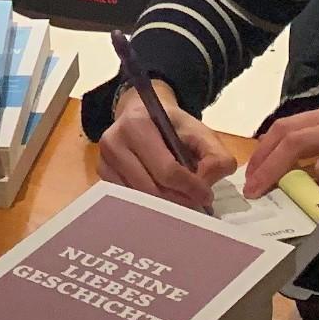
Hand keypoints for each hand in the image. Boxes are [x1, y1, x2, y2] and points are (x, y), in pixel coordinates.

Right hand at [98, 79, 235, 212]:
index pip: (167, 170)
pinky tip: (162, 199)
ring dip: (165, 206)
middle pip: (152, 189)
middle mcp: (114, 142)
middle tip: (196, 205)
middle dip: (179, 201)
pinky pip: (128, 202)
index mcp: (137, 124)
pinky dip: (149, 206)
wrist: (142, 113)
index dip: (191, 188)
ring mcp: (104, 160)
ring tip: (181, 201)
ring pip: (139, 200)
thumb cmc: (172, 126)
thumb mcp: (200, 132)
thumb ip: (215, 156)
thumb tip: (206, 184)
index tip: (207, 196)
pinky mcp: (102, 175)